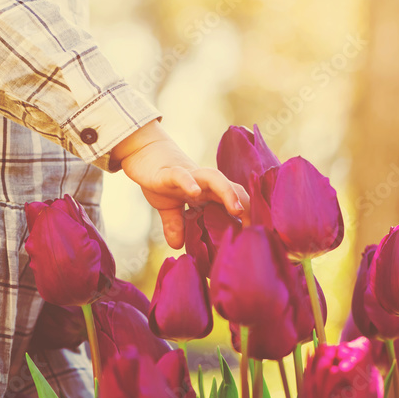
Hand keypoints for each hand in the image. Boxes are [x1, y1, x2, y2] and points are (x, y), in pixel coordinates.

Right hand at [111, 121, 248, 247]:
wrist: (142, 151)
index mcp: (206, 191)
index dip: (247, 215)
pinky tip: (194, 192)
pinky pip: (181, 175)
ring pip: (214, 178)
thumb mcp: (167, 208)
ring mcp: (188, 175)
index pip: (233, 200)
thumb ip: (174, 225)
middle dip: (247, 205)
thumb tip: (176, 246)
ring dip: (228, 192)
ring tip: (237, 209)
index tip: (256, 234)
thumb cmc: (160, 178)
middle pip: (232, 187)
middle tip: (256, 226)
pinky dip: (189, 183)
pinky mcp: (168, 172)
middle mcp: (202, 182)